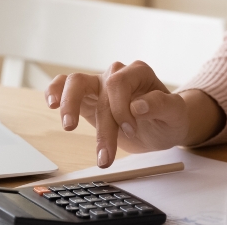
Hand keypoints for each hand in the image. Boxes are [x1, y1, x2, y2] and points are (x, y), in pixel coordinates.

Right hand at [45, 61, 222, 167]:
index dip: (121, 109)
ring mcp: (99, 85)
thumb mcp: (174, 114)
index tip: (130, 130)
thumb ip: (161, 106)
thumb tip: (139, 105)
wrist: (162, 125)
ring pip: (74, 82)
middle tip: (104, 154)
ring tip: (68, 127)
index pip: (118, 83)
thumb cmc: (169, 117)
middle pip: (97, 86)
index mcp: (138, 72)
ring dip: (69, 106)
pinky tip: (52, 104)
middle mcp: (116, 74)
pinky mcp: (87, 98)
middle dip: (99, 123)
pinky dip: (55, 92)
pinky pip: (64, 87)